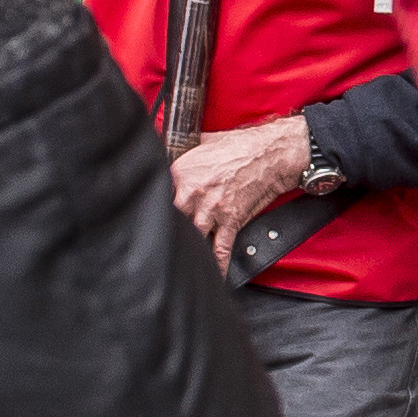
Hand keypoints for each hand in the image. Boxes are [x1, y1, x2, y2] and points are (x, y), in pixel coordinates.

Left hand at [167, 114, 317, 273]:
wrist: (270, 154)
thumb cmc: (239, 146)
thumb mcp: (202, 142)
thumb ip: (181, 151)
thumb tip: (167, 149)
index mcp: (182, 172)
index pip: (157, 194)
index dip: (151, 206)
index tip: (146, 216)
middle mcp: (194, 193)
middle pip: (170, 219)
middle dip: (164, 229)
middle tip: (155, 241)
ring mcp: (212, 209)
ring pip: (190, 236)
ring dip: (185, 246)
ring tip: (174, 259)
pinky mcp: (231, 221)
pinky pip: (220, 249)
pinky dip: (216, 264)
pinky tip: (211, 274)